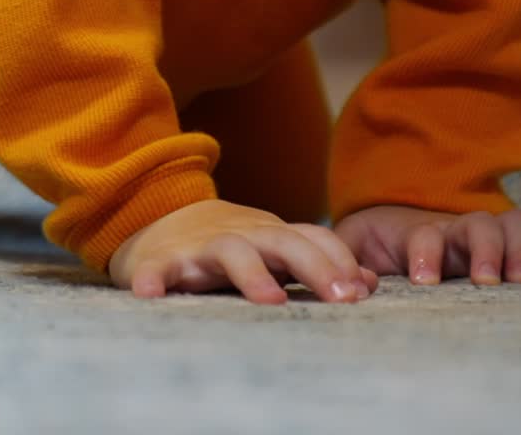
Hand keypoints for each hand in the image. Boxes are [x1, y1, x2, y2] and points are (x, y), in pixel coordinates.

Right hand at [108, 199, 378, 302]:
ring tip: (271, 300)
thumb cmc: (225, 245)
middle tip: (341, 298)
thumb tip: (368, 282)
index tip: (363, 292)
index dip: (340, 260)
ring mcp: (200, 247)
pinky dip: (153, 279)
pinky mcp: (160, 260)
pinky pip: (156, 268)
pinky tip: (152, 295)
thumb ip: (315, 261)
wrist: (154, 219)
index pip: (313, 238)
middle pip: (282, 242)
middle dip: (314, 266)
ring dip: (251, 273)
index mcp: (268, 235)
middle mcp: (240, 235)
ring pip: (229, 252)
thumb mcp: (270, 248)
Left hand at [333, 205, 520, 285]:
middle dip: (486, 250)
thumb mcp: (352, 248)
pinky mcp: (516, 247)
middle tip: (485, 282)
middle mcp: (457, 231)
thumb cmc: (377, 246)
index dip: (425, 253)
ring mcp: (489, 236)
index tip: (424, 282)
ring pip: (515, 223)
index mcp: (417, 233)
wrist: (397, 226)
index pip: (424, 234)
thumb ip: (345, 259)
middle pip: (479, 224)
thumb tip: (358, 283)